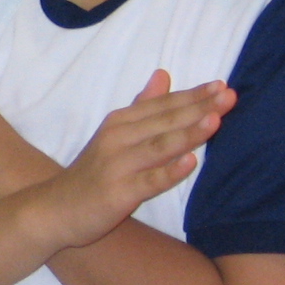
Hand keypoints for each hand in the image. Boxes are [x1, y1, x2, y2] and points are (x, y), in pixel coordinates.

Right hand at [29, 71, 234, 249]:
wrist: (55, 209)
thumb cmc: (93, 173)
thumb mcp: (114, 134)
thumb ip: (141, 106)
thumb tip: (163, 74)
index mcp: (119, 122)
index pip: (162, 105)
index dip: (192, 95)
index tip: (222, 86)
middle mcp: (118, 139)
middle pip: (165, 121)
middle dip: (199, 108)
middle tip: (230, 96)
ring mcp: (117, 165)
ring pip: (159, 147)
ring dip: (188, 133)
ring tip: (215, 120)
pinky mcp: (118, 193)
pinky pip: (148, 182)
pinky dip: (169, 172)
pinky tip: (190, 163)